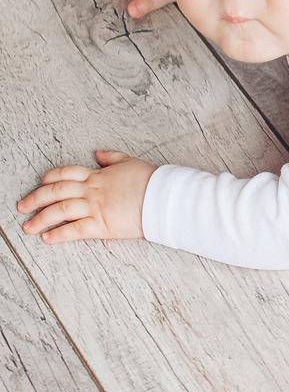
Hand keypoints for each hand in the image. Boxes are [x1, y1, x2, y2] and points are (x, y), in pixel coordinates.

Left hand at [16, 150, 155, 243]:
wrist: (163, 197)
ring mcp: (94, 208)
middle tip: (22, 206)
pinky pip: (74, 230)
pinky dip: (59, 235)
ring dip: (41, 219)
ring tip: (29, 227)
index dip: (50, 178)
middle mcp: (91, 191)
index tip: (41, 182)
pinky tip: (48, 238)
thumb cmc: (151, 180)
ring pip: (59, 211)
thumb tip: (98, 153)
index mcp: (97, 175)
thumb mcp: (131, 162)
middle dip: (35, 199)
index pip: (66, 174)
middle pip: (55, 192)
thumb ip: (112, 157)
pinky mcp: (101, 226)